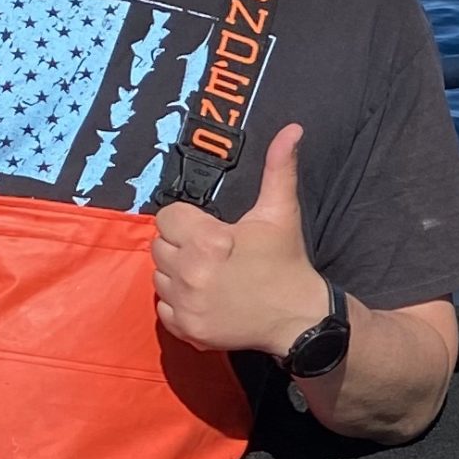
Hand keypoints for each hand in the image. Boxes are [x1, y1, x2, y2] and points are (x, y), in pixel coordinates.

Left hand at [151, 124, 328, 357]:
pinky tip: (204, 298)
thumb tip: (293, 129)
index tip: (211, 231)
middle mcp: (190, 272)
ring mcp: (187, 304)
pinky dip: (179, 304)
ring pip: (158, 277)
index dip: (188, 222)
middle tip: (212, 254)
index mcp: (208, 240)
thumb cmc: (287, 262)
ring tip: (208, 275)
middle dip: (181, 247)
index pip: (167, 218)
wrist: (300, 319)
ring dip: (177, 274)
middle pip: (159, 247)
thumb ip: (279, 168)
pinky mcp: (187, 329)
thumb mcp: (281, 213)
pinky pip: (163, 308)